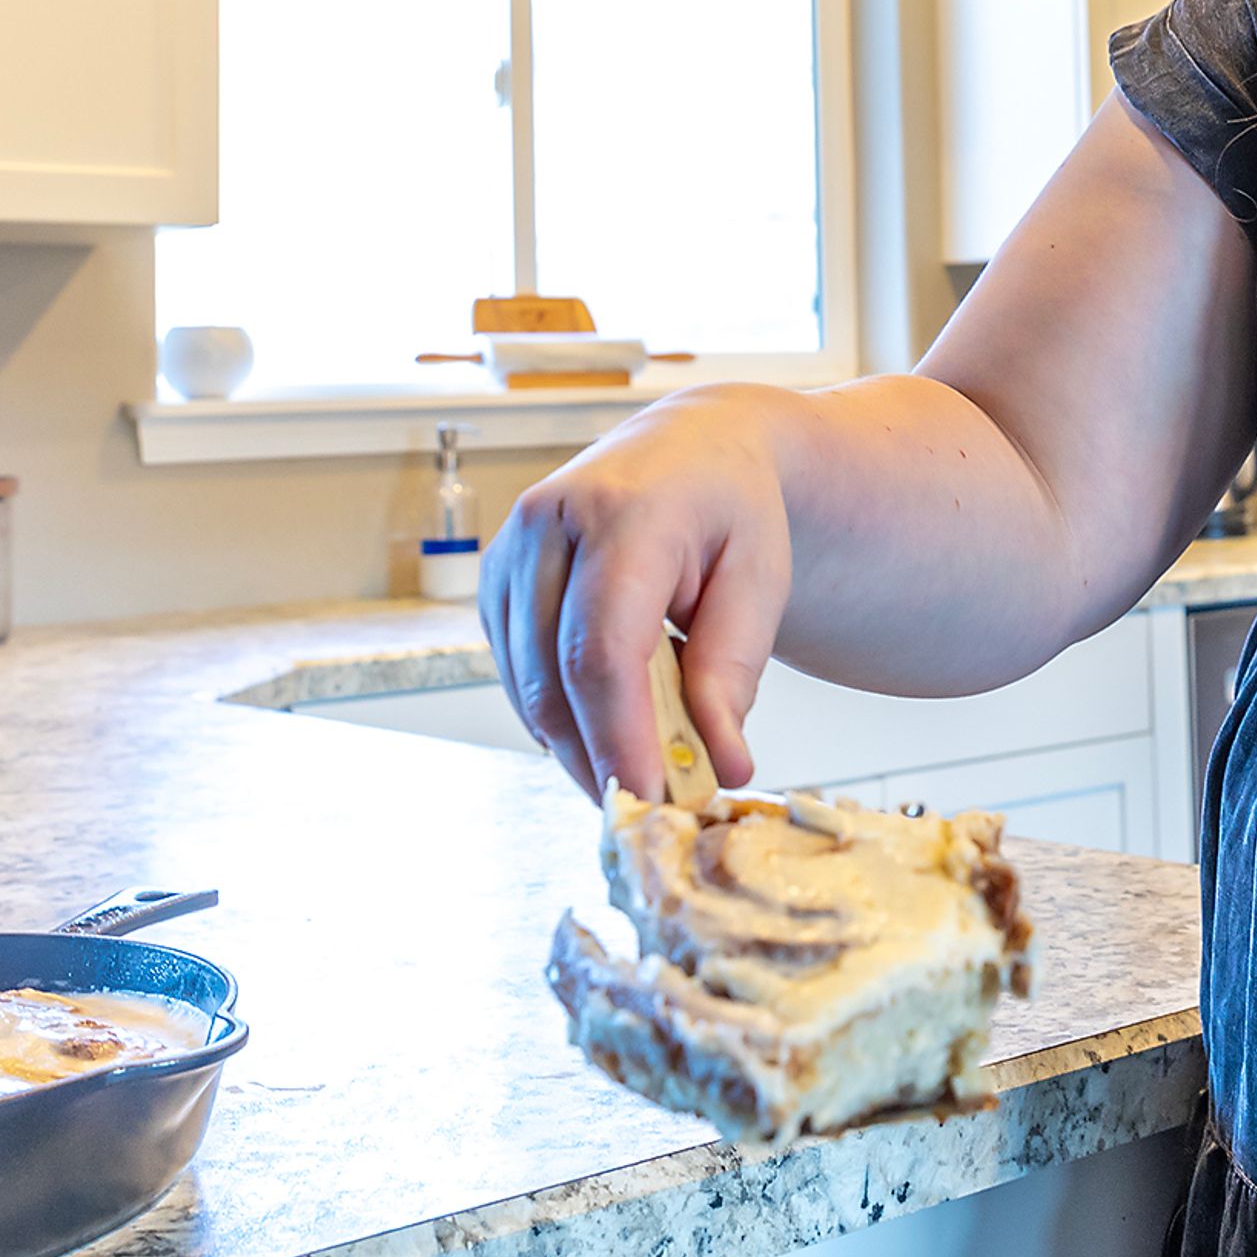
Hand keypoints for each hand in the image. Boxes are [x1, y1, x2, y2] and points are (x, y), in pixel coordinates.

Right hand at [483, 390, 793, 803]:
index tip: (647, 797)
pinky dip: (558, 713)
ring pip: (527, 684)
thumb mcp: (761, 580)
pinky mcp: (495, 579)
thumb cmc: (732, 512)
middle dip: (598, 755)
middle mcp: (550, 522)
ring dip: (576, 744)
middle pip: (555, 674)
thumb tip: (719, 762)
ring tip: (638, 768)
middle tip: (652, 807)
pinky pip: (517, 672)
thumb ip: (733, 669)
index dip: (618, 734)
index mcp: (626, 510)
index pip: (602, 646)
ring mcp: (511, 548)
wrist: (692, 450)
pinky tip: (606, 720)